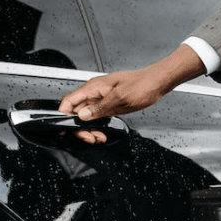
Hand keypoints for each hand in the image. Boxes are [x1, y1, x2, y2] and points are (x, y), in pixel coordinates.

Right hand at [58, 44, 207, 142]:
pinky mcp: (108, 104)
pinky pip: (96, 116)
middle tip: (90, 138)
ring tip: (98, 137)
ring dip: (89, 129)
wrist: (157, 83)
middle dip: (80, 127)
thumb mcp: (120, 98)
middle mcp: (95, 92)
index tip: (66, 129)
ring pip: (86, 116)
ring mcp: (101, 98)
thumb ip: (100, 108)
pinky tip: (102, 133)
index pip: (69, 101)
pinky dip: (97, 126)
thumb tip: (83, 116)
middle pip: (76, 111)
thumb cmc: (142, 85)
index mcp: (94, 87)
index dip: (63, 115)